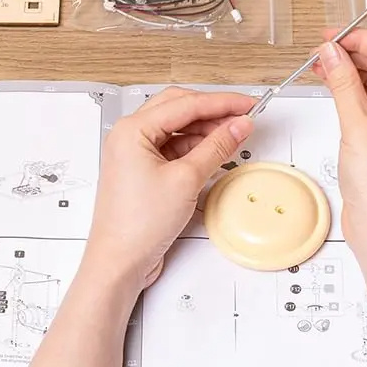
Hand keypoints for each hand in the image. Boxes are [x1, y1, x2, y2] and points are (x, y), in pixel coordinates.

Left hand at [83, 86, 253, 292]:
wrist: (119, 264)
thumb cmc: (137, 226)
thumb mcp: (186, 180)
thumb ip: (216, 147)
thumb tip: (237, 125)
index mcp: (132, 129)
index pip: (185, 104)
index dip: (221, 102)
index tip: (247, 104)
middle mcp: (129, 136)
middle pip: (178, 108)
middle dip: (211, 111)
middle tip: (241, 116)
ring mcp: (135, 154)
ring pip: (176, 128)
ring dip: (204, 130)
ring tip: (232, 135)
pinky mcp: (143, 171)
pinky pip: (172, 147)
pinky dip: (194, 148)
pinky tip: (213, 152)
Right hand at [316, 29, 366, 266]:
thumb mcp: (357, 127)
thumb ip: (343, 84)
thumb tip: (331, 52)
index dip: (362, 38)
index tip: (334, 36)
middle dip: (353, 52)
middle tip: (322, 49)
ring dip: (349, 70)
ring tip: (321, 64)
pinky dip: (349, 89)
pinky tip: (331, 84)